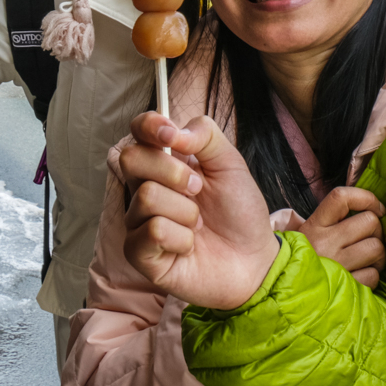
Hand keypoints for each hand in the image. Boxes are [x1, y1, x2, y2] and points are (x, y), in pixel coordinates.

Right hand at [119, 112, 281, 310]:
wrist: (253, 259)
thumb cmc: (239, 212)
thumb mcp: (230, 164)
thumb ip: (205, 135)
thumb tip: (173, 131)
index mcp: (164, 163)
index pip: (138, 132)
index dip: (148, 126)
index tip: (170, 135)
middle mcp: (144, 188)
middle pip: (132, 158)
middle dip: (173, 171)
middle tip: (198, 189)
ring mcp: (138, 221)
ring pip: (147, 196)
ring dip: (186, 211)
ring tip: (199, 223)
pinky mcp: (139, 253)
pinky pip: (152, 231)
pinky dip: (181, 238)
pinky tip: (189, 246)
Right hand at [297, 187, 385, 288]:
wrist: (284, 289)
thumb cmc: (305, 260)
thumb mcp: (308, 234)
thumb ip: (332, 221)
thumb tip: (371, 211)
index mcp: (314, 225)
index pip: (342, 198)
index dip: (367, 198)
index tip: (378, 209)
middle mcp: (323, 242)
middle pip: (369, 222)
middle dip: (377, 232)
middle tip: (368, 241)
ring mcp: (334, 265)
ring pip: (376, 248)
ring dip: (378, 256)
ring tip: (367, 261)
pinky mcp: (344, 286)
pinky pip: (373, 275)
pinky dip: (371, 277)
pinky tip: (359, 278)